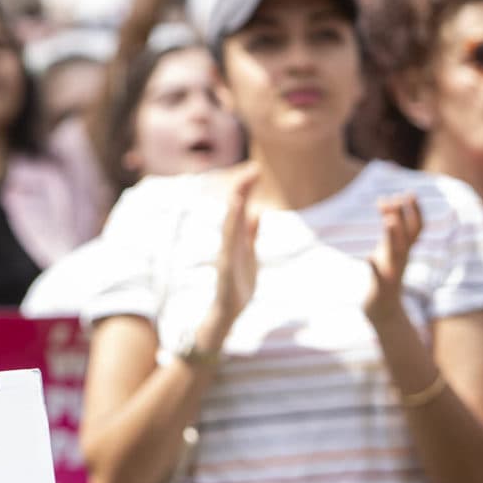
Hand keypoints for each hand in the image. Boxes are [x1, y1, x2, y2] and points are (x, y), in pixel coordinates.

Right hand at [207, 166, 260, 337]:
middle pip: (235, 214)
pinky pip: (229, 255)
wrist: (227, 313)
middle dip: (242, 192)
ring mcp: (226, 259)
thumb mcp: (248, 254)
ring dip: (234, 213)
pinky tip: (235, 236)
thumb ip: (250, 233)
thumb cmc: (237, 284)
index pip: (240, 209)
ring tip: (239, 194)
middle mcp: (229, 245)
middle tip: (252, 171)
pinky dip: (231, 241)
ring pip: (230, 232)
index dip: (246, 189)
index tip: (256, 169)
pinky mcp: (227, 275)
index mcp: (235, 240)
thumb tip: (256, 212)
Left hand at [365, 194, 421, 325]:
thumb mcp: (387, 247)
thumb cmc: (386, 273)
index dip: (415, 211)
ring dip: (392, 236)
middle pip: (407, 236)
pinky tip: (368, 258)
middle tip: (399, 198)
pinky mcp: (380, 287)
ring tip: (387, 220)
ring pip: (396, 253)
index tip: (408, 192)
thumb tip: (386, 200)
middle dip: (404, 217)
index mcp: (404, 250)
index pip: (416, 228)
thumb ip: (388, 225)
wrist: (385, 310)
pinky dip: (375, 266)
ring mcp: (392, 273)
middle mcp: (401, 259)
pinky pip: (378, 276)